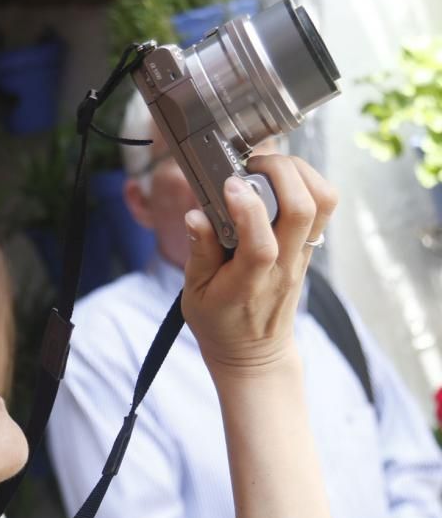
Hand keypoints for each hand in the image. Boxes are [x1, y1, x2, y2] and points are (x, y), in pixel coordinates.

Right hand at [181, 156, 338, 379]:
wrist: (254, 352)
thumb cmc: (220, 324)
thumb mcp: (194, 294)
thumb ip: (199, 252)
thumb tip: (195, 215)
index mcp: (250, 283)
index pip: (260, 243)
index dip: (247, 209)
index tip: (228, 185)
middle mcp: (284, 266)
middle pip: (305, 209)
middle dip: (280, 172)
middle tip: (251, 165)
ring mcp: (302, 256)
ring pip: (323, 203)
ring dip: (301, 173)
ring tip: (269, 167)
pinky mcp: (309, 248)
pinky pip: (323, 208)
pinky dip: (308, 183)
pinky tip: (280, 181)